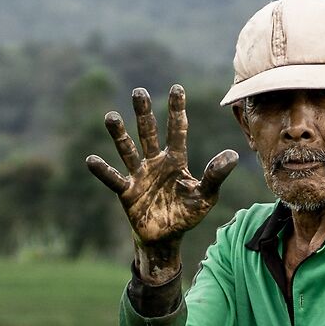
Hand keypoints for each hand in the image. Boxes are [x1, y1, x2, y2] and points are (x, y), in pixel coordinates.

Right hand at [85, 85, 239, 282]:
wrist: (166, 237)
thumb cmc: (187, 214)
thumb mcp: (205, 196)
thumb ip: (215, 176)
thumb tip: (233, 155)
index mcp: (175, 160)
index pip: (176, 131)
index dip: (176, 110)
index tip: (177, 88)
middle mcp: (155, 162)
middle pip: (148, 133)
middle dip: (144, 114)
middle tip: (139, 92)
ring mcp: (139, 175)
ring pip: (128, 150)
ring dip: (119, 135)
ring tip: (111, 116)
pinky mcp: (126, 192)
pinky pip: (114, 178)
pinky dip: (103, 170)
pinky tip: (91, 160)